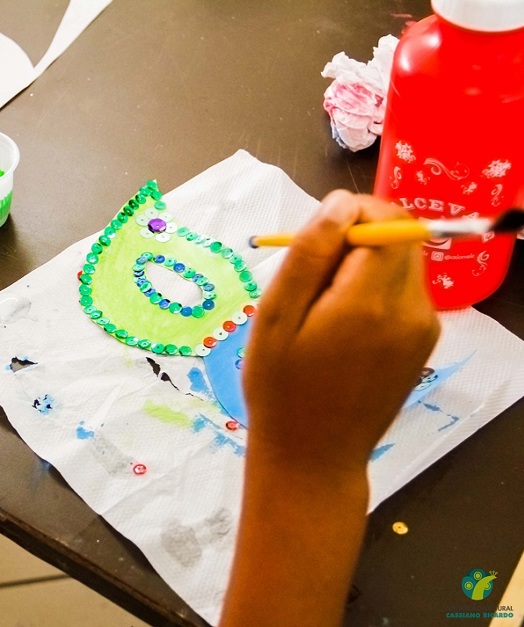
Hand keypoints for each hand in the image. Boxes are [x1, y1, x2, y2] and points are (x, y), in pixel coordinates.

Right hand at [243, 190, 439, 477]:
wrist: (313, 458)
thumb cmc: (281, 389)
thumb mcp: (276, 317)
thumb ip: (309, 254)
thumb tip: (340, 202)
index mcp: (370, 300)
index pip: (386, 220)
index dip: (351, 215)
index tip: (312, 242)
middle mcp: (411, 309)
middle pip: (398, 238)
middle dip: (356, 240)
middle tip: (309, 279)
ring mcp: (423, 328)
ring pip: (401, 264)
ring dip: (363, 267)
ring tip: (320, 310)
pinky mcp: (423, 343)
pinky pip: (403, 293)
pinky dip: (373, 293)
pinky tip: (340, 329)